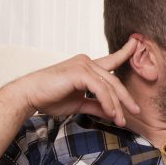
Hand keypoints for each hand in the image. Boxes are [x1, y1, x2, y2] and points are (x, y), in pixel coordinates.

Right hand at [5, 37, 140, 125]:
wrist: (29, 96)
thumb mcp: (79, 103)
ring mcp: (83, 65)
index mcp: (86, 67)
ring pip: (109, 87)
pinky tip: (111, 114)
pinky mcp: (80, 72)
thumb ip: (97, 106)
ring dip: (117, 106)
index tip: (136, 44)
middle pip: (113, 81)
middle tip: (135, 111)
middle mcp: (86, 62)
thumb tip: (114, 113)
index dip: (125, 52)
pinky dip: (108, 103)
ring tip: (121, 121)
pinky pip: (101, 89)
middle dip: (125, 98)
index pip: (110, 60)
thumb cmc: (49, 98)